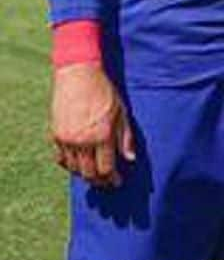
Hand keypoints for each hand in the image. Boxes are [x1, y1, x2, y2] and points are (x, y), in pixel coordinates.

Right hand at [50, 64, 134, 186]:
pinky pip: (61, 158)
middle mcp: (83, 141)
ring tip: (94, 175)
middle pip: (89, 173)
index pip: (106, 168)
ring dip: (84, 175)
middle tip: (106, 183)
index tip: (118, 182)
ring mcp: (66, 139)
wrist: (78, 75)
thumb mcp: (122, 112)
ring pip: (74, 169)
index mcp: (102, 135)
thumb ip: (126, 137)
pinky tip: (78, 165)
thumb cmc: (104, 92)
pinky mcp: (55, 135)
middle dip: (99, 181)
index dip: (112, 179)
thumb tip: (131, 159)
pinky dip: (70, 165)